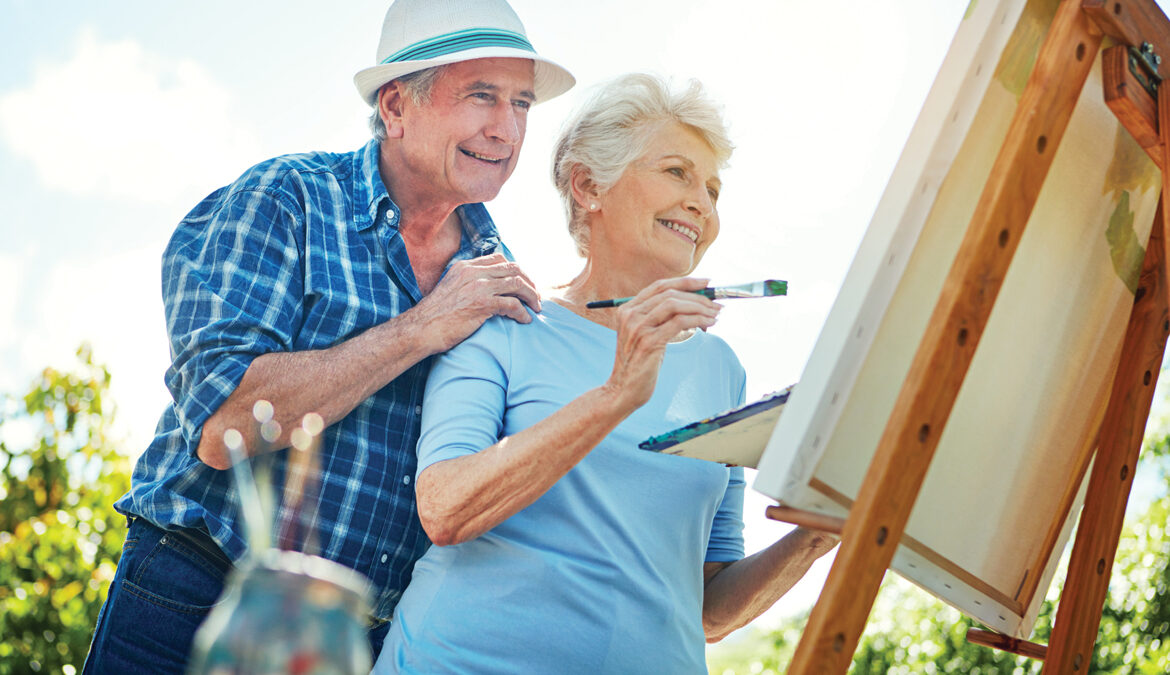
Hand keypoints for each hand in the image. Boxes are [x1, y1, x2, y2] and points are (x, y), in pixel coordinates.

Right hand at [408, 253, 541, 353]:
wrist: (421, 329)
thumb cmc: (435, 315)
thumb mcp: (451, 288)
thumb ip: (467, 282)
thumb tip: (487, 288)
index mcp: (466, 267)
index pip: (499, 259)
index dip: (516, 270)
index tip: (524, 283)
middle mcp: (473, 272)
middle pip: (513, 268)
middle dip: (529, 282)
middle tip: (535, 297)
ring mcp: (478, 287)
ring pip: (517, 284)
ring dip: (531, 296)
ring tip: (536, 308)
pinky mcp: (482, 304)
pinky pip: (513, 304)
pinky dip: (523, 313)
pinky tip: (525, 320)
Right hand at [604, 277, 720, 410]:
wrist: (623, 390)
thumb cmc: (640, 364)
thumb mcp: (645, 335)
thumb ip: (660, 318)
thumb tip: (694, 303)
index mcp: (627, 309)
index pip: (660, 286)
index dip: (685, 282)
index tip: (706, 283)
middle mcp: (630, 314)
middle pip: (670, 294)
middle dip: (698, 296)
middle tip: (717, 304)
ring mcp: (638, 327)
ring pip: (675, 305)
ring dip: (700, 308)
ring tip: (715, 315)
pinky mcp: (648, 342)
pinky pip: (679, 322)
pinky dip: (698, 320)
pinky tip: (708, 324)